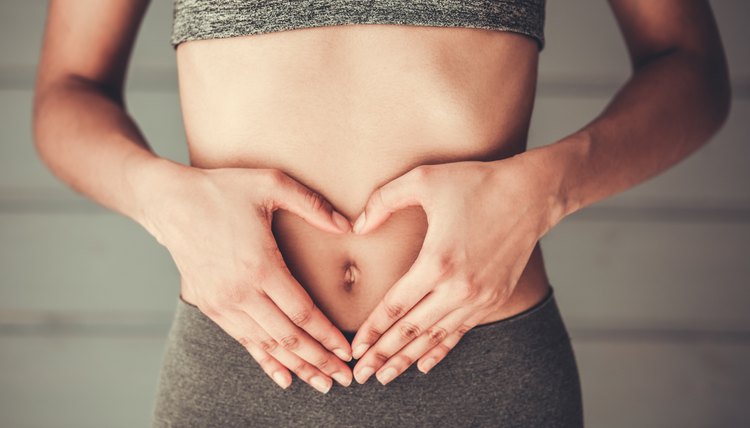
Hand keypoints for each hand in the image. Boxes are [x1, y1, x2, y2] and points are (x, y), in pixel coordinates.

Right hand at [138, 162, 354, 392]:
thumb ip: (312, 204)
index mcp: (260, 265)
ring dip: (297, 366)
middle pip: (288, 337)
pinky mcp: (210, 306)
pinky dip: (265, 361)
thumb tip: (348, 226)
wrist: (169, 202)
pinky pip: (243, 341)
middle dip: (319, 360)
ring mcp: (223, 302)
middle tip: (344, 378)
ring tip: (322, 382)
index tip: (347, 350)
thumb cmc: (222, 189)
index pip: (302, 312)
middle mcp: (240, 292)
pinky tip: (284, 378)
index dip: (327, 335)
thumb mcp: (270, 183)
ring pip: (267, 345)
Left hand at [348, 153, 564, 384]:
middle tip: (359, 376)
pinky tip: (423, 366)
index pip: (396, 306)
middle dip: (383, 355)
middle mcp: (459, 287)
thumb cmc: (475, 182)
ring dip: (408, 359)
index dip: (373, 330)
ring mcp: (479, 297)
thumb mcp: (423, 179)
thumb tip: (356, 226)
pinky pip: (461, 331)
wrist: (531, 194)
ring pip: (435, 337)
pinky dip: (441, 350)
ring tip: (384, 377)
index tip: (354, 348)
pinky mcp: (493, 299)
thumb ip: (383, 200)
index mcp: (437, 261)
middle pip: (412, 330)